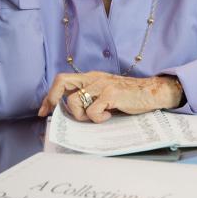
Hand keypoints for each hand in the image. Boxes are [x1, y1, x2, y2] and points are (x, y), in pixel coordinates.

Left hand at [38, 71, 183, 122]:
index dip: (50, 96)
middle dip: (52, 99)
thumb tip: (72, 114)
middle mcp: (94, 78)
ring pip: (75, 102)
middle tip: (52, 113)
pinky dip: (98, 118)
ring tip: (97, 117)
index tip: (44, 110)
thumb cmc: (130, 97)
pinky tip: (109, 115)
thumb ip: (91, 98)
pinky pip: (92, 111)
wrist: (152, 92)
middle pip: (62, 82)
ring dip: (82, 115)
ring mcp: (102, 85)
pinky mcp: (111, 94)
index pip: (63, 81)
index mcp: (91, 78)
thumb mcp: (106, 94)